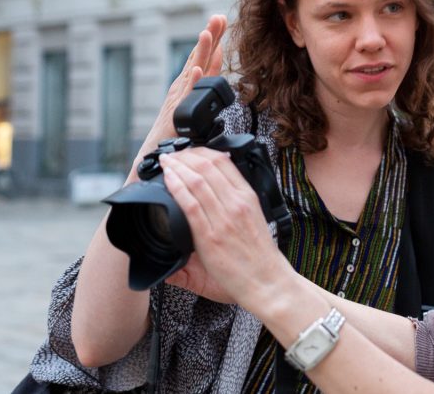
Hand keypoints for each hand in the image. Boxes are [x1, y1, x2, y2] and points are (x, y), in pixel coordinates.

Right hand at [129, 15, 226, 182]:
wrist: (155, 158)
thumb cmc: (174, 134)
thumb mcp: (195, 102)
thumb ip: (206, 82)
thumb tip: (219, 60)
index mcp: (187, 85)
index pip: (203, 57)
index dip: (213, 39)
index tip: (221, 19)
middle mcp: (181, 88)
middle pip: (197, 57)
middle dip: (209, 36)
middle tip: (218, 16)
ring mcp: (177, 100)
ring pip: (191, 71)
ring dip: (199, 52)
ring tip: (207, 33)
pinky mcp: (174, 115)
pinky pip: (184, 97)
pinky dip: (190, 82)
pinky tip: (195, 69)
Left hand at [160, 147, 294, 313]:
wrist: (267, 282)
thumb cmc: (260, 256)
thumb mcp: (255, 218)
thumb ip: (237, 202)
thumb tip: (219, 188)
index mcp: (247, 196)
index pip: (223, 162)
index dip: (201, 152)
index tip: (188, 152)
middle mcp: (236, 203)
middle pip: (207, 166)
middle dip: (184, 156)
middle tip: (172, 155)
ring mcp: (223, 219)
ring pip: (196, 181)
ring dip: (176, 167)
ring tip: (165, 163)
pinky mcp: (210, 236)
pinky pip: (190, 204)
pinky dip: (176, 187)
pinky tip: (168, 180)